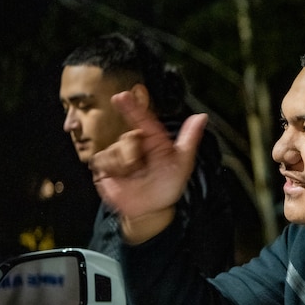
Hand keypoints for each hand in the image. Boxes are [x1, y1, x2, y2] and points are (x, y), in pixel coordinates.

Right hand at [89, 91, 206, 243]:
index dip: (132, 107)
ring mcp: (119, 153)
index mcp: (154, 139)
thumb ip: (190, 139)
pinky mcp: (105, 164)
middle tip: (143, 169)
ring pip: (115, 150)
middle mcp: (135, 142)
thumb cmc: (168, 184)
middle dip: (135, 155)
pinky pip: (103, 161)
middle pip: (128, 138)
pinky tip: (121, 178)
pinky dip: (113, 170)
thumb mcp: (182, 162)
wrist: (151, 208)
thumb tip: (202, 117)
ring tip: (134, 176)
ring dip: (125, 166)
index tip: (122, 96)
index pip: (142, 119)